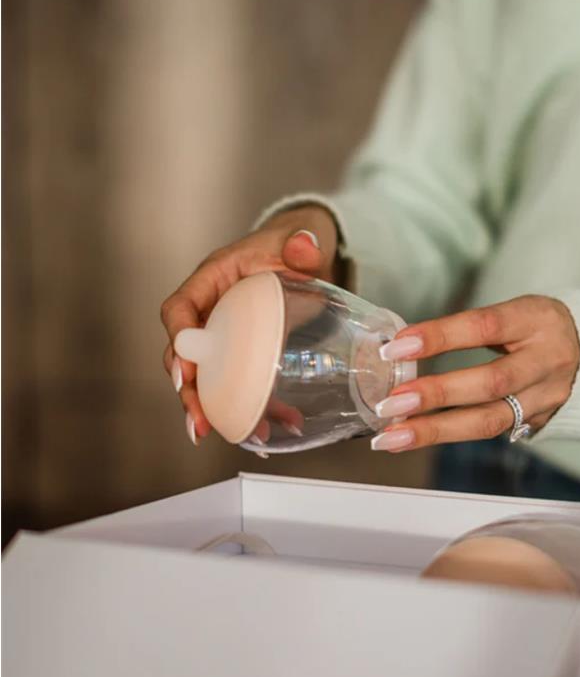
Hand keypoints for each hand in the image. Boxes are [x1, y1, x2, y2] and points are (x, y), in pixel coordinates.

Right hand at [160, 206, 339, 443]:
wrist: (305, 257)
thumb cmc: (292, 245)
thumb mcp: (299, 241)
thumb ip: (302, 244)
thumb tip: (305, 247)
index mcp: (213, 279)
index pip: (180, 308)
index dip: (177, 340)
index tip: (185, 371)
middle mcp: (211, 309)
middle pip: (185, 354)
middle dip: (189, 390)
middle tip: (201, 421)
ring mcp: (225, 334)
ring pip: (208, 376)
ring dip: (217, 409)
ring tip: (240, 435)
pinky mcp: (244, 354)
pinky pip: (239, 383)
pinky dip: (253, 407)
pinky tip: (273, 428)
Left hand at [369, 295, 579, 451]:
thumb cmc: (534, 326)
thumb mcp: (512, 312)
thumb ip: (467, 329)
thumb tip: (403, 349)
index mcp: (535, 320)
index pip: (483, 327)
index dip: (440, 337)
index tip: (397, 348)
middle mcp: (546, 361)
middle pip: (491, 382)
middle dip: (437, 394)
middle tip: (391, 402)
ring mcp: (545, 397)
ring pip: (489, 419)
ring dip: (435, 430)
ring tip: (392, 436)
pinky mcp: (538, 421)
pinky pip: (488, 432)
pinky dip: (447, 435)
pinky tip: (413, 437)